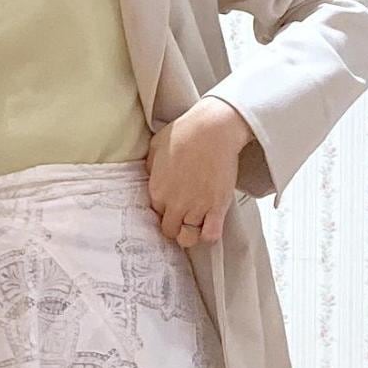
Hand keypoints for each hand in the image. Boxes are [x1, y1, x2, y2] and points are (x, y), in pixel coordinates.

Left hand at [143, 96, 253, 247]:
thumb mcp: (156, 145)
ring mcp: (196, 207)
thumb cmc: (185, 131)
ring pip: (188, 238)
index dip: (164, 212)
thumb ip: (151, 166)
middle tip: (184, 218)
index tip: (172, 207)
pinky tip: (209, 227)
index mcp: (157, 190)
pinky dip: (209, 236)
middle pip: (170, 231)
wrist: (213, 128)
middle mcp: (174, 203)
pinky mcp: (217, 207)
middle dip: (176, 226)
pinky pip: (210, 235)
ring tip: (196, 225)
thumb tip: (152, 175)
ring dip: (191, 234)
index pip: (156, 214)